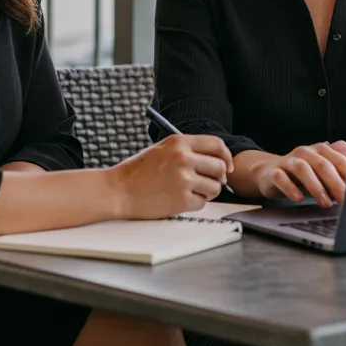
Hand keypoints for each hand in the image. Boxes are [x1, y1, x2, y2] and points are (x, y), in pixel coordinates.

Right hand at [107, 134, 233, 219]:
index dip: (226, 156)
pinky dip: (195, 203)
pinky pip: (202, 203)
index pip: (216, 145)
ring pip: (214, 187)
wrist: (118, 191)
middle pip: (220, 167)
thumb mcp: (161, 149)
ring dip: (207, 192)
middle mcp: (184, 158)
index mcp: (179, 142)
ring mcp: (184, 179)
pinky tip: (179, 200)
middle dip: (218, 177)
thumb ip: (187, 150)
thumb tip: (216, 160)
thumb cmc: (138, 171)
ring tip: (190, 191)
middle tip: (209, 182)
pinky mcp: (182, 199)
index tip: (227, 166)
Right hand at [251, 142, 345, 207]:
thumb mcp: (326, 174)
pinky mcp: (274, 172)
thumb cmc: (306, 176)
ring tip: (325, 204)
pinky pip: (280, 177)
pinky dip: (290, 187)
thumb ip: (343, 174)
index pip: (341, 157)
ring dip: (315, 186)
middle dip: (336, 183)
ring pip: (302, 168)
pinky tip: (298, 198)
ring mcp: (289, 160)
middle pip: (323, 164)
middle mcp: (307, 152)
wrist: (270, 172)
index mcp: (323, 149)